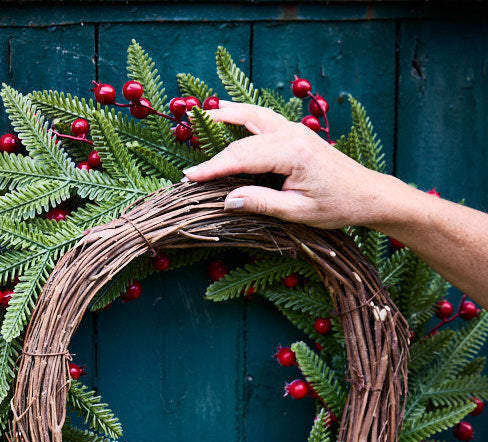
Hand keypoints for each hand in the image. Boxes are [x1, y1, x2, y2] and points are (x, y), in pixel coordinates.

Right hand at [183, 102, 392, 229]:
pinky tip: (230, 116)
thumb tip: (227, 200)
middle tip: (188, 169)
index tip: (189, 179)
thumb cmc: (337, 206)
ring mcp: (294, 129)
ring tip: (202, 117)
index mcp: (292, 153)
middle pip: (242, 138)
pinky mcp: (296, 132)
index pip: (241, 157)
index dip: (212, 169)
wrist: (367, 193)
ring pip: (253, 115)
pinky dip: (243, 116)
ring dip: (227, 116)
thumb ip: (261, 203)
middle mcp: (291, 134)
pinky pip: (263, 118)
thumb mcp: (298, 212)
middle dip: (213, 152)